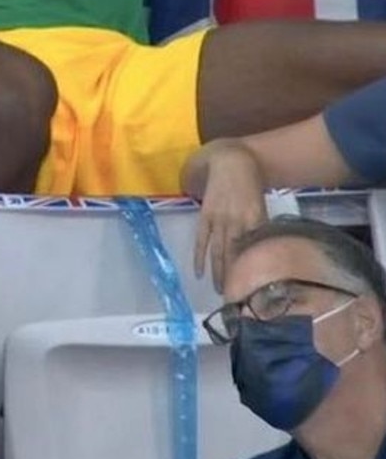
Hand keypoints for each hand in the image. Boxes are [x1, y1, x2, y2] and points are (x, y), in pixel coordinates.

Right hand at [194, 144, 266, 291]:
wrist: (232, 161)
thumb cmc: (250, 184)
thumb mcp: (260, 206)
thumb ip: (258, 227)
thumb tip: (259, 249)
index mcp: (257, 219)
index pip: (256, 250)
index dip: (255, 269)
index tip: (258, 287)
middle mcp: (239, 221)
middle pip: (237, 255)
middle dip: (237, 276)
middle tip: (238, 296)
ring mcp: (220, 219)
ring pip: (220, 251)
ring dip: (220, 272)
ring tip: (221, 290)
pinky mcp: (206, 216)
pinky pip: (202, 240)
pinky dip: (200, 257)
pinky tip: (199, 272)